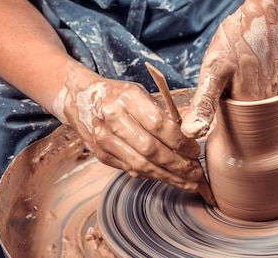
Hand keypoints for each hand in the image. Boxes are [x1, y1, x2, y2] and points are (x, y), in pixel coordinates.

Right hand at [54, 64, 212, 201]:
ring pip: (141, 165)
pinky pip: (131, 169)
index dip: (180, 141)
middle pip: (151, 149)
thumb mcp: (140, 93)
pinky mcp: (100, 154)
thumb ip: (163, 114)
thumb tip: (190, 138)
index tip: (195, 151)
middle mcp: (112, 117)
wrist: (80, 98)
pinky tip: (167, 178)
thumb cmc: (118, 95)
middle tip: (197, 174)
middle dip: (178, 165)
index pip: (159, 124)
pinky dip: (152, 176)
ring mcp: (103, 138)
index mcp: (127, 97)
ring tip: (187, 182)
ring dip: (168, 177)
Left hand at [181, 0, 277, 137]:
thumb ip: (204, 104)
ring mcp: (271, 92)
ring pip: (242, 100)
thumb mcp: (214, 72)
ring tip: (229, 67)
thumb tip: (190, 133)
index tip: (207, 92)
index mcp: (250, 110)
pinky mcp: (273, 80)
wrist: (268, 11)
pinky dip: (241, 80)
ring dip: (231, 89)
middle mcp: (265, 106)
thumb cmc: (240, 39)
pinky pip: (251, 89)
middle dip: (221, 99)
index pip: (223, 125)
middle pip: (234, 113)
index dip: (209, 111)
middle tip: (219, 74)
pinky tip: (239, 64)